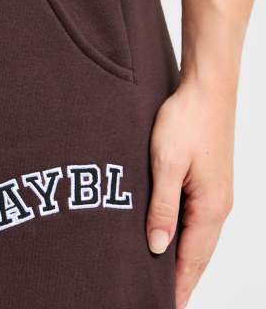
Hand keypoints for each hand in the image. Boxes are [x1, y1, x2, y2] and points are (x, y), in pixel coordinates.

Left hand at [146, 80, 234, 308]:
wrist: (206, 90)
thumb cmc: (186, 121)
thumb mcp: (166, 164)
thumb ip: (162, 207)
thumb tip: (157, 247)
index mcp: (210, 206)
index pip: (192, 260)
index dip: (178, 285)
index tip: (164, 306)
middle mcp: (218, 206)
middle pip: (199, 254)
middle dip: (182, 278)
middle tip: (164, 299)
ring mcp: (217, 193)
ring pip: (200, 238)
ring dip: (185, 259)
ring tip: (168, 279)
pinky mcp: (211, 181)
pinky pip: (199, 220)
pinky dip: (188, 238)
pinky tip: (175, 239)